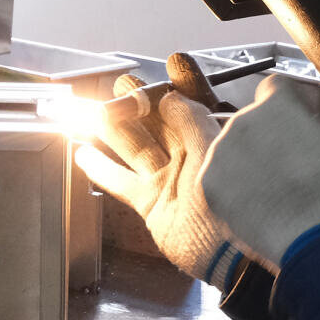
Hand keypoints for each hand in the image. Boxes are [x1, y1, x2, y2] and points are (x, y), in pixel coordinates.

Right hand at [73, 74, 247, 288]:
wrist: (232, 254)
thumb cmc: (236, 204)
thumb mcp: (216, 151)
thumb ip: (192, 121)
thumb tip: (172, 97)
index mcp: (213, 143)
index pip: (192, 106)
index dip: (181, 85)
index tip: (172, 65)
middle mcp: (190, 160)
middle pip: (158, 123)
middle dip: (139, 102)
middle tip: (122, 85)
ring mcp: (169, 181)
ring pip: (135, 146)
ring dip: (114, 127)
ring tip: (95, 109)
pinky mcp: (151, 203)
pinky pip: (120, 181)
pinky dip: (100, 168)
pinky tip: (83, 154)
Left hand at [199, 49, 319, 264]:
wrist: (314, 234)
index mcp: (274, 102)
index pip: (276, 90)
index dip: (293, 111)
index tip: (303, 134)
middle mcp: (240, 120)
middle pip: (252, 119)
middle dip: (269, 136)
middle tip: (293, 166)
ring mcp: (220, 152)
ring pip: (233, 147)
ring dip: (249, 161)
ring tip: (277, 187)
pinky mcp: (207, 182)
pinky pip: (218, 176)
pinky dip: (234, 187)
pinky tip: (259, 200)